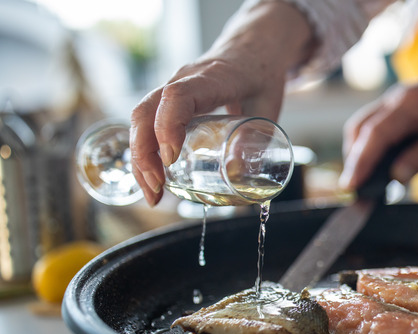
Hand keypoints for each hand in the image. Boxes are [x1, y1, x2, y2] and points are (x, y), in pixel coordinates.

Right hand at [129, 2, 312, 205]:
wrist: (253, 46)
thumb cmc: (262, 74)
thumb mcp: (269, 105)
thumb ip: (257, 136)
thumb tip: (237, 172)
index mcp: (211, 78)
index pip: (178, 96)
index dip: (168, 126)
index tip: (170, 158)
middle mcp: (183, 79)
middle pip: (146, 111)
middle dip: (144, 153)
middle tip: (157, 188)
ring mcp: (171, 87)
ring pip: (140, 119)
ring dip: (139, 157)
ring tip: (152, 194)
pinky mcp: (168, 99)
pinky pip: (147, 122)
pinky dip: (145, 152)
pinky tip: (153, 179)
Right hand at [339, 43, 417, 190]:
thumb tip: (397, 176)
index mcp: (410, 105)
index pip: (376, 134)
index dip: (361, 162)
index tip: (351, 187)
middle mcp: (395, 101)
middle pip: (360, 131)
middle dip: (354, 163)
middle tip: (355, 194)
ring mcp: (393, 103)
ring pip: (362, 129)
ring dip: (358, 155)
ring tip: (364, 185)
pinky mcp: (397, 110)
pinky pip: (373, 128)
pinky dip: (369, 148)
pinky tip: (378, 168)